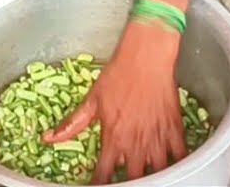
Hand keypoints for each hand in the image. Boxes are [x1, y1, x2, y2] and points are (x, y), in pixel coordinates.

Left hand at [43, 23, 185, 183]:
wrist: (146, 56)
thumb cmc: (118, 75)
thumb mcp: (92, 100)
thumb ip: (72, 124)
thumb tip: (49, 138)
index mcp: (114, 137)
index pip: (105, 174)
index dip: (100, 184)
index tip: (99, 185)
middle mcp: (136, 143)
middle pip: (134, 179)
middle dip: (128, 182)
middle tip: (124, 180)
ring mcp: (158, 138)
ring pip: (158, 171)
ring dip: (151, 174)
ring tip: (146, 174)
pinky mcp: (175, 129)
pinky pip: (180, 156)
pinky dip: (176, 163)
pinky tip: (170, 164)